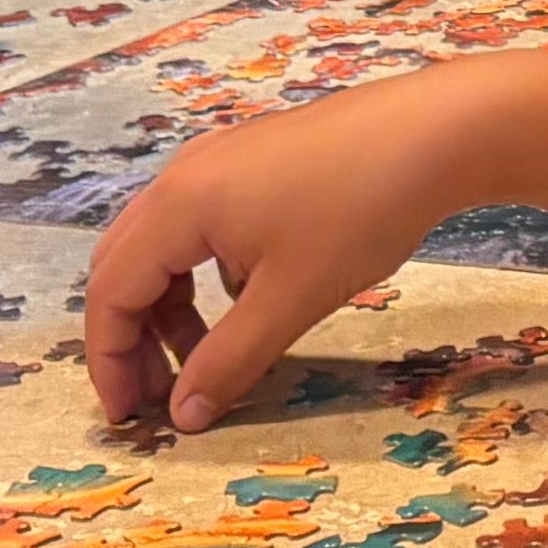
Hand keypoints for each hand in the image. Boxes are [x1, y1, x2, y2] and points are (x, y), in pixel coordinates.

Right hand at [83, 73, 482, 432]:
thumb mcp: (292, 298)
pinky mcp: (257, 157)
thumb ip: (230, 360)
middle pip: (125, 264)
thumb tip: (183, 415)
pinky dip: (204, 275)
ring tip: (205, 361)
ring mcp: (221, 159)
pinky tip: (248, 305)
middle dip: (132, 336)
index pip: (110, 291)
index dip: (110, 360)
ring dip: (171, 307)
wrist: (437, 131)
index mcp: (177, 205)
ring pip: (166, 244)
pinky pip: (203, 224)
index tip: (129, 416)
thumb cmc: (358, 213)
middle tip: (159, 397)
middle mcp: (185, 175)